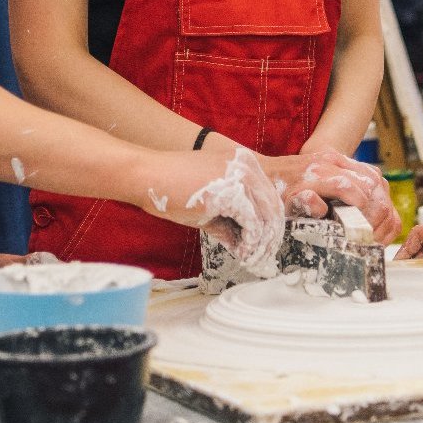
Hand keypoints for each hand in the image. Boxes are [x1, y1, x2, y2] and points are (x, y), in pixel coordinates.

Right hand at [145, 146, 284, 274]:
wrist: (148, 175)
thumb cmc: (172, 188)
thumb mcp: (211, 204)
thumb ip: (232, 220)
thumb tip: (248, 245)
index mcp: (245, 163)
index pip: (270, 197)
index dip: (269, 226)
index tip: (261, 246)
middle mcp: (248, 165)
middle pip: (274, 208)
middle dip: (269, 238)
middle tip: (258, 258)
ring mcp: (241, 176)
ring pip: (268, 217)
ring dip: (260, 244)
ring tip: (248, 258)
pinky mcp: (232, 191)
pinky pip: (253, 223)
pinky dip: (249, 242)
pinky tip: (240, 252)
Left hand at [260, 150, 400, 244]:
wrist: (270, 172)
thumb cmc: (277, 194)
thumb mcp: (285, 204)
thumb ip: (303, 204)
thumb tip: (320, 205)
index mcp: (317, 171)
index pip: (351, 190)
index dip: (363, 216)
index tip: (364, 236)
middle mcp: (333, 161)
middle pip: (371, 185)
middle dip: (378, 215)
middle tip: (373, 238)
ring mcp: (343, 160)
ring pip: (378, 180)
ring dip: (383, 207)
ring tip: (376, 231)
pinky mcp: (349, 163)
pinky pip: (376, 177)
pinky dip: (382, 197)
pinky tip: (377, 217)